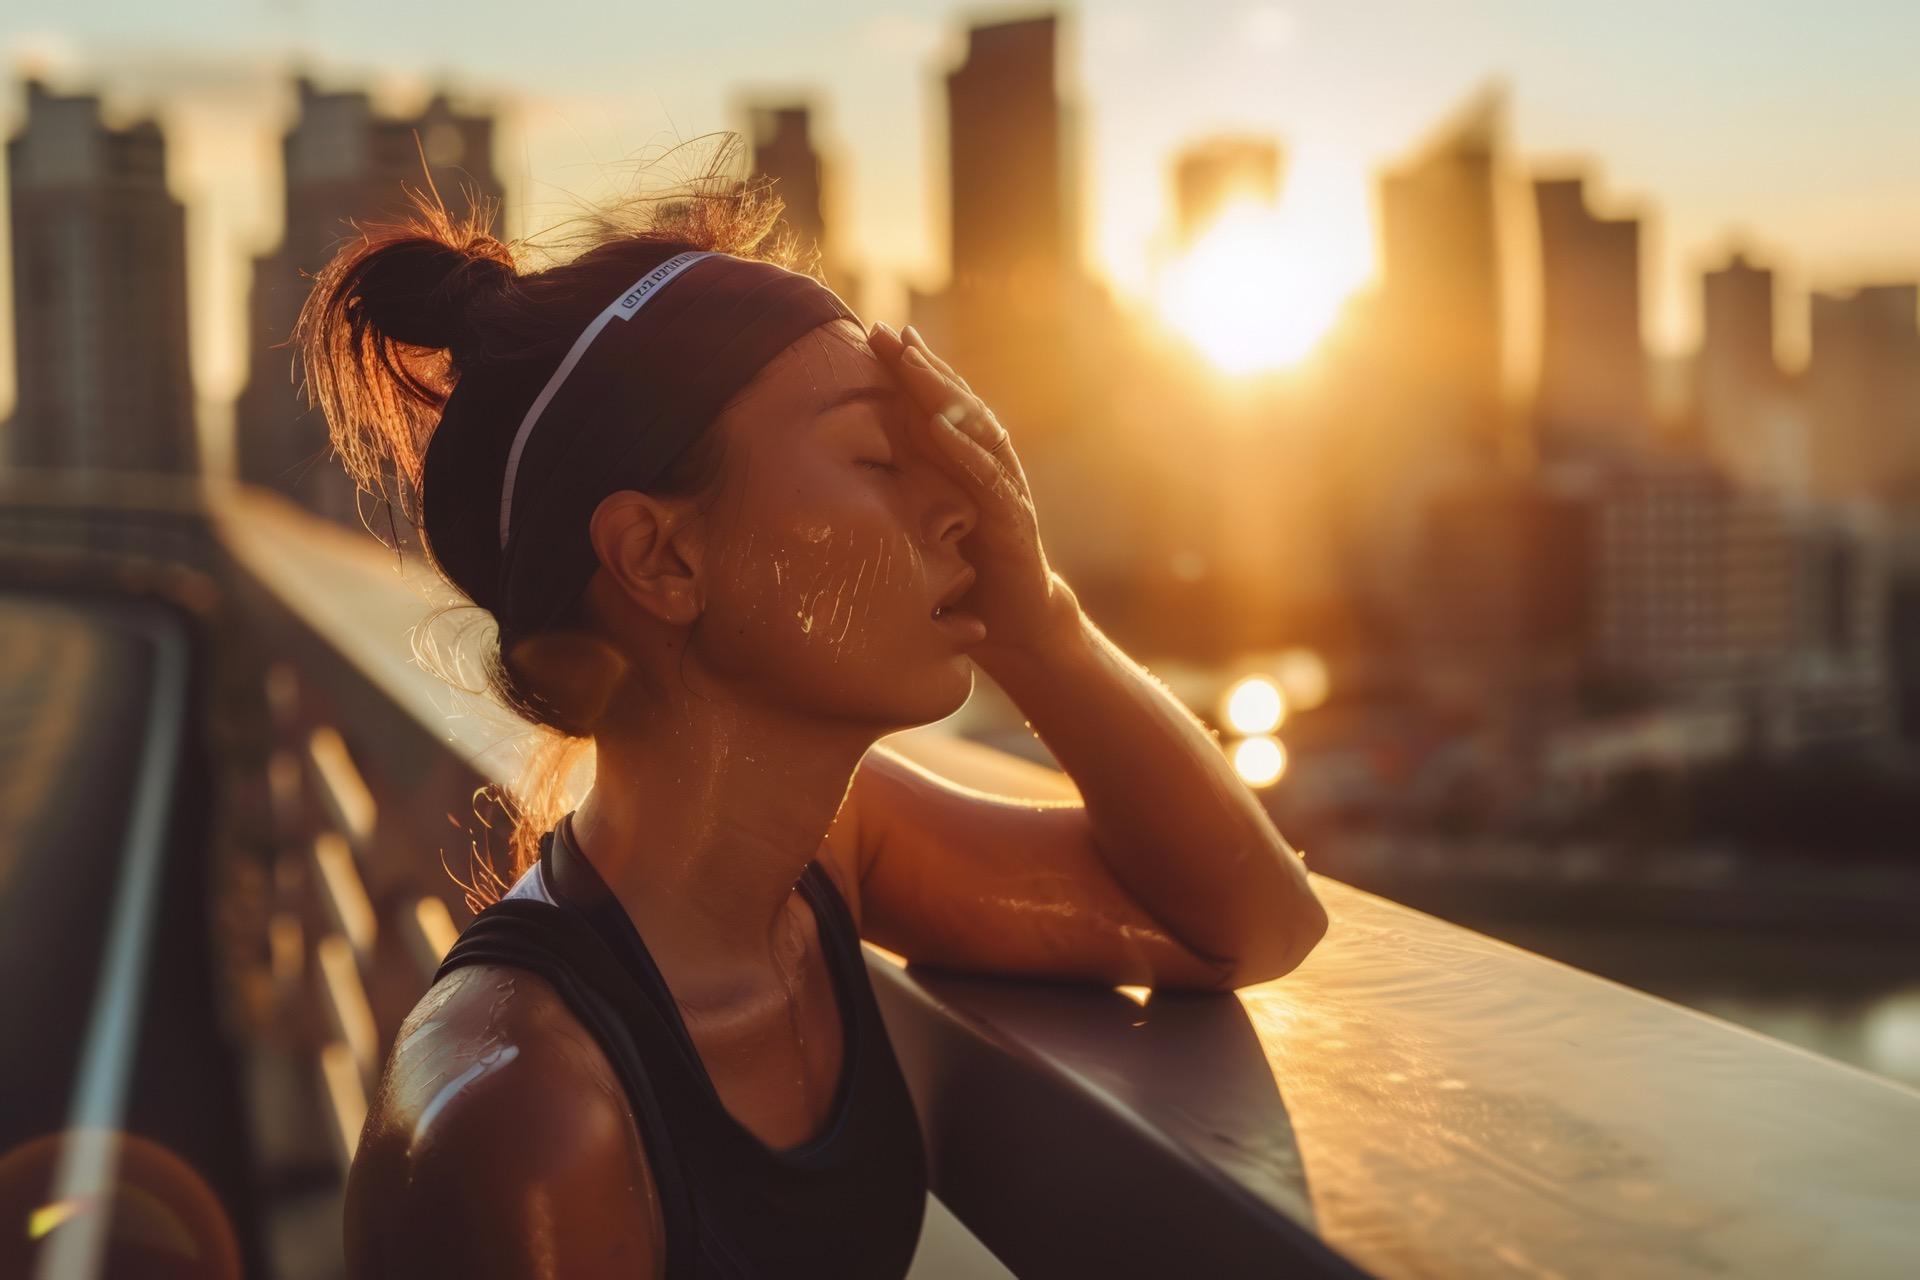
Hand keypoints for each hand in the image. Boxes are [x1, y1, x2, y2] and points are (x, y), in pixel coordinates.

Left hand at [867, 321, 1080, 664]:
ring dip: (942, 392)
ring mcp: (1004, 490)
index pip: (936, 406)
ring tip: (912, 362)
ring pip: (974, 428)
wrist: (1014, 627)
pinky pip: (989, 478)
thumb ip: (899, 495)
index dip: (909, 370)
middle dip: (920, 366)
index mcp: (964, 467)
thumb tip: (837, 475)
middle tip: (887, 331)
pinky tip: (940, 425)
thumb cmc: (965, 576)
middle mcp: (987, 468)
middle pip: (954, 404)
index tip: (876, 334)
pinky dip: (964, 449)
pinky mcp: (1013, 521)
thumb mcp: (921, 529)